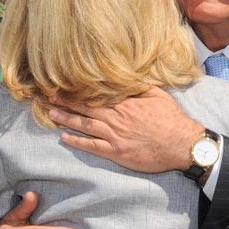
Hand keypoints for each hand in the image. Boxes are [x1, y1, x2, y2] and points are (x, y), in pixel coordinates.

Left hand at [49, 86, 203, 172]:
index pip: (95, 94)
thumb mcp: (158, 95)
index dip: (77, 90)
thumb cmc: (171, 119)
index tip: (63, 85)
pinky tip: (64, 138)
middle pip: (84, 108)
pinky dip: (77, 141)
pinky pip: (92, 146)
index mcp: (125, 102)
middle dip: (64, 102)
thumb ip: (140, 86)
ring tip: (50, 114)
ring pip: (84, 125)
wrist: (181, 144)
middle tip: (47, 98)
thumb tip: (129, 76)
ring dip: (66, 119)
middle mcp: (115, 117)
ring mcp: (114, 135)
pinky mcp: (116, 151)